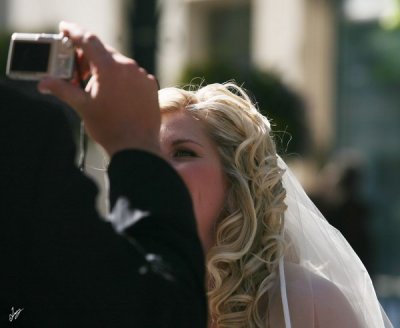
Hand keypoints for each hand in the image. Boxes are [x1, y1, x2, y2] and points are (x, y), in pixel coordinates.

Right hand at [38, 21, 159, 156]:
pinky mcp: (151, 86)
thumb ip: (62, 89)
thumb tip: (44, 83)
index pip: (88, 40)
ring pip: (119, 64)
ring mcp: (142, 76)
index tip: (65, 29)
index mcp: (109, 68)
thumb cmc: (109, 128)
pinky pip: (133, 75)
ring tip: (97, 88)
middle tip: (77, 72)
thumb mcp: (82, 106)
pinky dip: (121, 79)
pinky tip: (115, 94)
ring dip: (106, 69)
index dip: (74, 32)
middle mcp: (129, 67)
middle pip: (104, 52)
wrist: (136, 147)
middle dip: (88, 58)